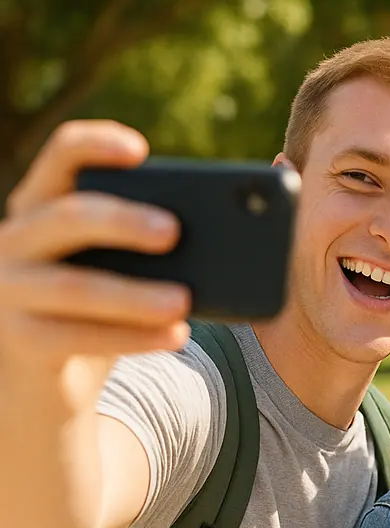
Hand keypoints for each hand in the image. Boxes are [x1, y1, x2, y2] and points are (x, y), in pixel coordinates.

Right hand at [0, 120, 188, 384]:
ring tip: (184, 301)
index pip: (61, 156)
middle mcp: (14, 239)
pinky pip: (75, 337)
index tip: (140, 150)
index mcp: (43, 206)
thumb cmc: (95, 310)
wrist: (45, 383)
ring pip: (72, 286)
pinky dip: (132, 337)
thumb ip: (151, 245)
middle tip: (175, 232)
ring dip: (134, 294)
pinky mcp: (17, 339)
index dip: (96, 145)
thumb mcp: (118, 267)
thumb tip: (229, 235)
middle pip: (66, 217)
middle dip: (122, 221)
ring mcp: (8, 289)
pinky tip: (176, 335)